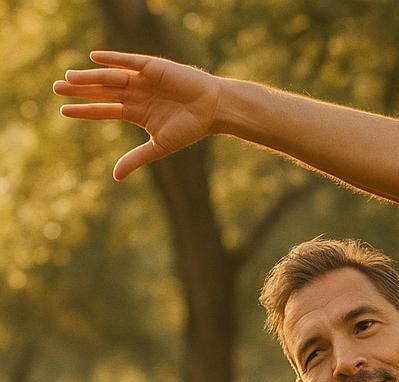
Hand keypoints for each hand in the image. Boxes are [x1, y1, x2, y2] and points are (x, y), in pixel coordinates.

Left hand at [53, 50, 221, 180]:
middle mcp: (135, 94)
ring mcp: (142, 79)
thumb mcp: (160, 147)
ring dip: (91, 77)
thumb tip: (116, 177)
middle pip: (102, 91)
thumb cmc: (190, 128)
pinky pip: (128, 61)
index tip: (63, 111)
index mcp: (136, 112)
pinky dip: (113, 59)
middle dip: (80, 90)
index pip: (105, 110)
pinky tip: (94, 58)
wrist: (213, 110)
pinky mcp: (152, 67)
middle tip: (56, 88)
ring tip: (70, 77)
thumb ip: (136, 159)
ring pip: (111, 78)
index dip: (85, 110)